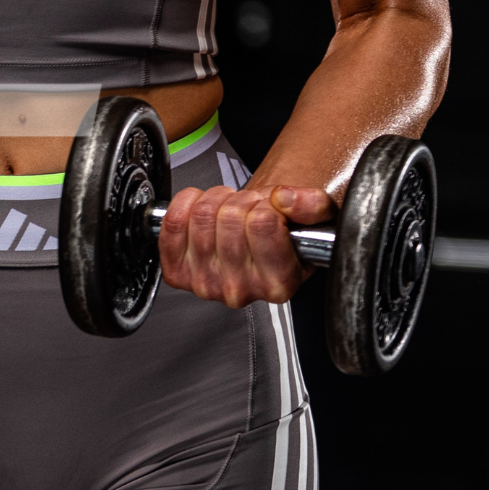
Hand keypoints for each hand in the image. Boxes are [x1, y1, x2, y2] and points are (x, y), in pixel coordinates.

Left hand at [159, 182, 336, 307]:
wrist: (256, 244)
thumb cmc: (284, 234)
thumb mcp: (316, 219)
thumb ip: (312, 205)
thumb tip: (284, 199)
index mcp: (279, 283)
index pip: (263, 223)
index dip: (266, 204)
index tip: (270, 209)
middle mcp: (241, 290)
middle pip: (230, 217)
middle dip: (241, 200)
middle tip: (249, 207)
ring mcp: (205, 284)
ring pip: (202, 216)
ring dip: (216, 199)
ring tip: (230, 208)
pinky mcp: (177, 273)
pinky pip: (172, 223)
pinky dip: (186, 203)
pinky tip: (201, 207)